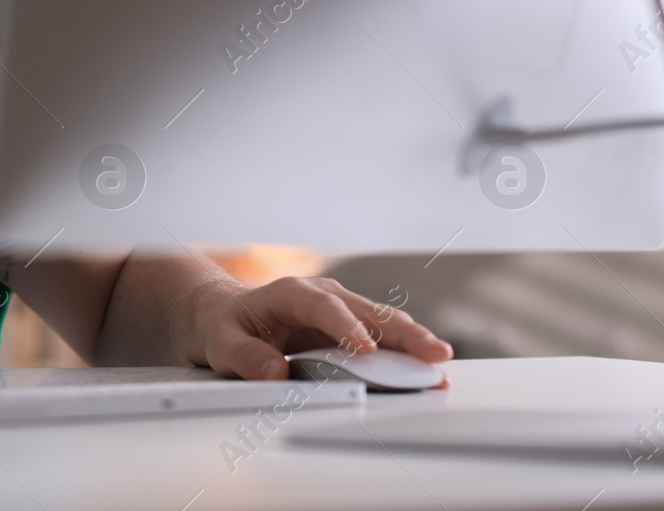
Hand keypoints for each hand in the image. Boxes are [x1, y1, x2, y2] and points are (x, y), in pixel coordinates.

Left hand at [189, 276, 451, 382]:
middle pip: (368, 311)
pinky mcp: (351, 326)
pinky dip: (406, 350)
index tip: (368, 351)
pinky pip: (383, 336)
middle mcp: (323, 295)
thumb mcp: (222, 343)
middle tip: (432, 354)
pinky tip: (428, 368)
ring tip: (441, 363)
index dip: (348, 328)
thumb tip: (275, 371)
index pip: (325, 308)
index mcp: (292, 293)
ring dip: (414, 341)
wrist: (228, 315)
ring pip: (384, 321)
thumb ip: (245, 357)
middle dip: (402, 332)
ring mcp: (342, 309)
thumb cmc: (227, 327)